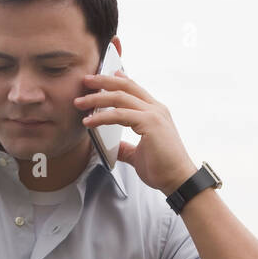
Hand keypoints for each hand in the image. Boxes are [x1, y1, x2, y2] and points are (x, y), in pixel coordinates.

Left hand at [75, 70, 197, 194]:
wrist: (178, 181)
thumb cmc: (163, 169)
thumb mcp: (138, 155)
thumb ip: (125, 148)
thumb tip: (112, 147)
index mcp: (155, 112)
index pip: (134, 89)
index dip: (117, 80)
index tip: (101, 77)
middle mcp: (155, 109)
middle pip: (126, 86)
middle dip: (103, 81)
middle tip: (85, 81)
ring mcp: (153, 114)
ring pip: (119, 97)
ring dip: (96, 98)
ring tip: (79, 102)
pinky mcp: (150, 123)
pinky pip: (119, 115)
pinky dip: (101, 117)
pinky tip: (89, 121)